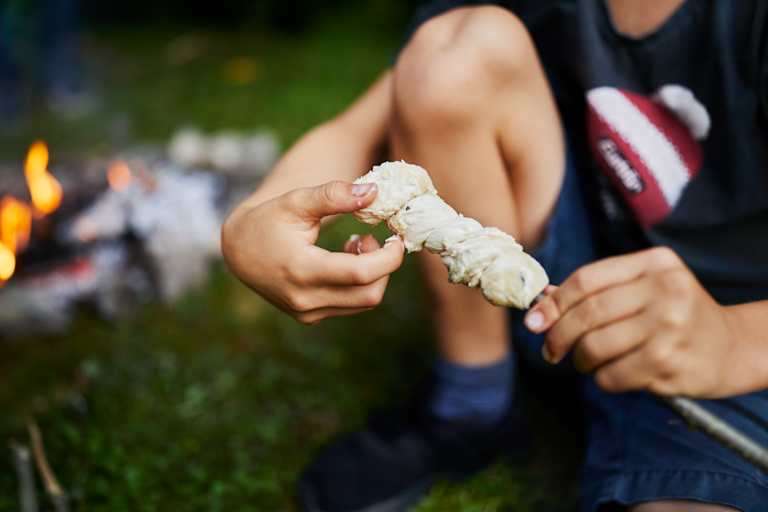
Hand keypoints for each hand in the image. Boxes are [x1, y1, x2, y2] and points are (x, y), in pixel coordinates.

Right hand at [221, 181, 403, 323]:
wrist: (239, 250)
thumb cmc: (269, 220)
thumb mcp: (298, 201)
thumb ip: (334, 195)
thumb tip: (373, 192)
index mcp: (301, 270)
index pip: (361, 274)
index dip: (389, 257)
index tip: (396, 236)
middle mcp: (305, 299)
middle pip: (370, 294)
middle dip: (385, 266)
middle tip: (375, 237)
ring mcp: (307, 312)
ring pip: (363, 303)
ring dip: (373, 274)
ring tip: (356, 243)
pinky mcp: (309, 316)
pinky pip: (350, 305)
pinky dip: (359, 284)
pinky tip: (345, 258)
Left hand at [524, 247, 740, 397]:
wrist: (731, 348)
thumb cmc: (675, 316)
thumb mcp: (644, 290)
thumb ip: (598, 292)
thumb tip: (542, 302)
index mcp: (654, 263)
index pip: (587, 279)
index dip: (554, 302)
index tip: (534, 321)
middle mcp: (665, 289)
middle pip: (587, 313)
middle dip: (558, 336)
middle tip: (550, 350)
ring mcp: (669, 325)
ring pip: (595, 346)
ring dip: (581, 360)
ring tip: (585, 362)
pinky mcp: (669, 361)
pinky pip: (612, 375)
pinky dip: (602, 379)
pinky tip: (613, 374)